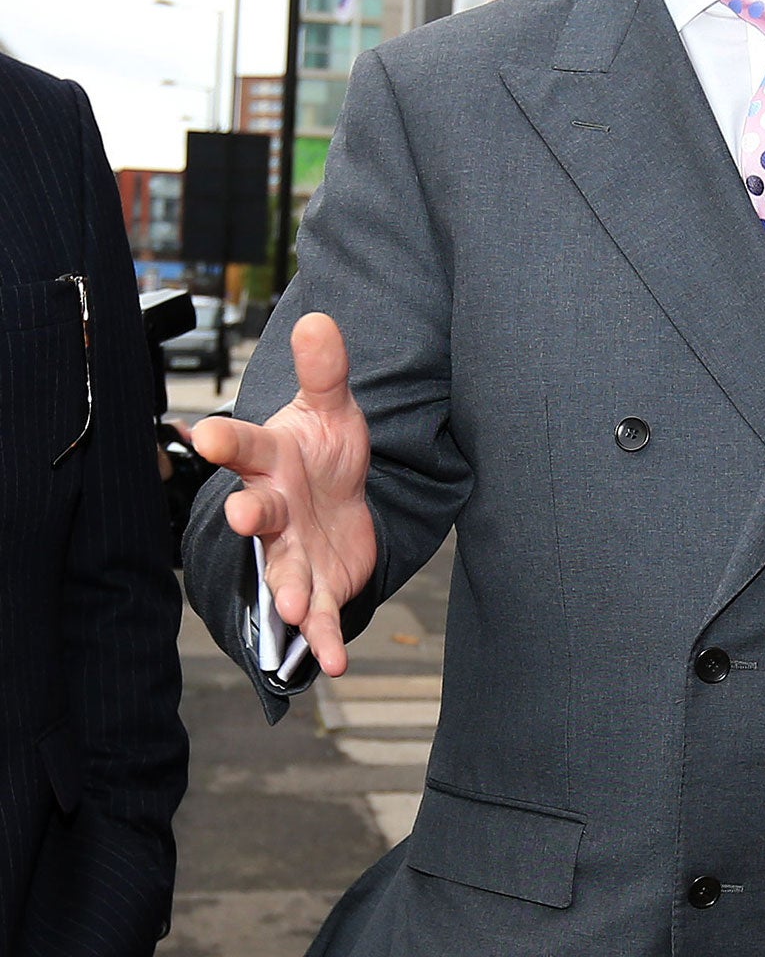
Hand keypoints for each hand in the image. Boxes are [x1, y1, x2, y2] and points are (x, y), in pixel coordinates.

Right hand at [191, 313, 375, 677]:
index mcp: (270, 459)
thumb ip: (326, 370)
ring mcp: (291, 549)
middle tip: (243, 517)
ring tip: (293, 605)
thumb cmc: (326, 452)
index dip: (225, 440)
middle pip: (257, 511)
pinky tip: (332, 661)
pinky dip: (323, 638)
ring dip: (286, 587)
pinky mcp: (317, 584)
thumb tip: (320, 318)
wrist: (344, 500)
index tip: (205, 433)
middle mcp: (272, 507)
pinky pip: (318, 614)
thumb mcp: (333, 406)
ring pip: (282, 569)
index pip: (243, 445)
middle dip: (249, 516)